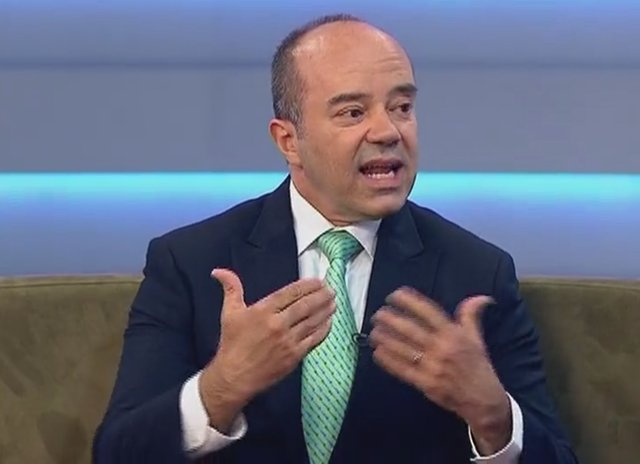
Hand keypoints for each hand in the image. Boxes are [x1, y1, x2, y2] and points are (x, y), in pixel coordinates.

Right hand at [199, 269, 334, 431]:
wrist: (234, 377)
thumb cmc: (232, 344)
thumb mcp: (229, 313)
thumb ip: (230, 288)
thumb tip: (218, 271)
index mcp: (263, 311)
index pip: (290, 293)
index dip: (306, 286)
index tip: (318, 281)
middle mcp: (277, 324)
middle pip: (305, 306)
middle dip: (321, 296)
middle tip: (331, 289)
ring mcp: (287, 341)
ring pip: (312, 321)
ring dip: (325, 311)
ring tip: (334, 302)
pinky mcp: (294, 356)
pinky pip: (313, 339)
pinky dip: (323, 330)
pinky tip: (329, 322)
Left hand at [369, 288, 510, 453]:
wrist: (484, 400)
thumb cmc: (477, 366)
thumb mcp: (476, 338)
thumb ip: (471, 316)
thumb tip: (480, 298)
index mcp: (454, 334)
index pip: (428, 312)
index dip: (409, 301)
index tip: (394, 295)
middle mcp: (442, 348)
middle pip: (410, 329)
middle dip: (390, 319)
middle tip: (378, 314)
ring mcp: (432, 366)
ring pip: (403, 348)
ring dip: (385, 338)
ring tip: (373, 330)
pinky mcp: (426, 383)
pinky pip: (402, 369)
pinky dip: (388, 360)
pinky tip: (377, 351)